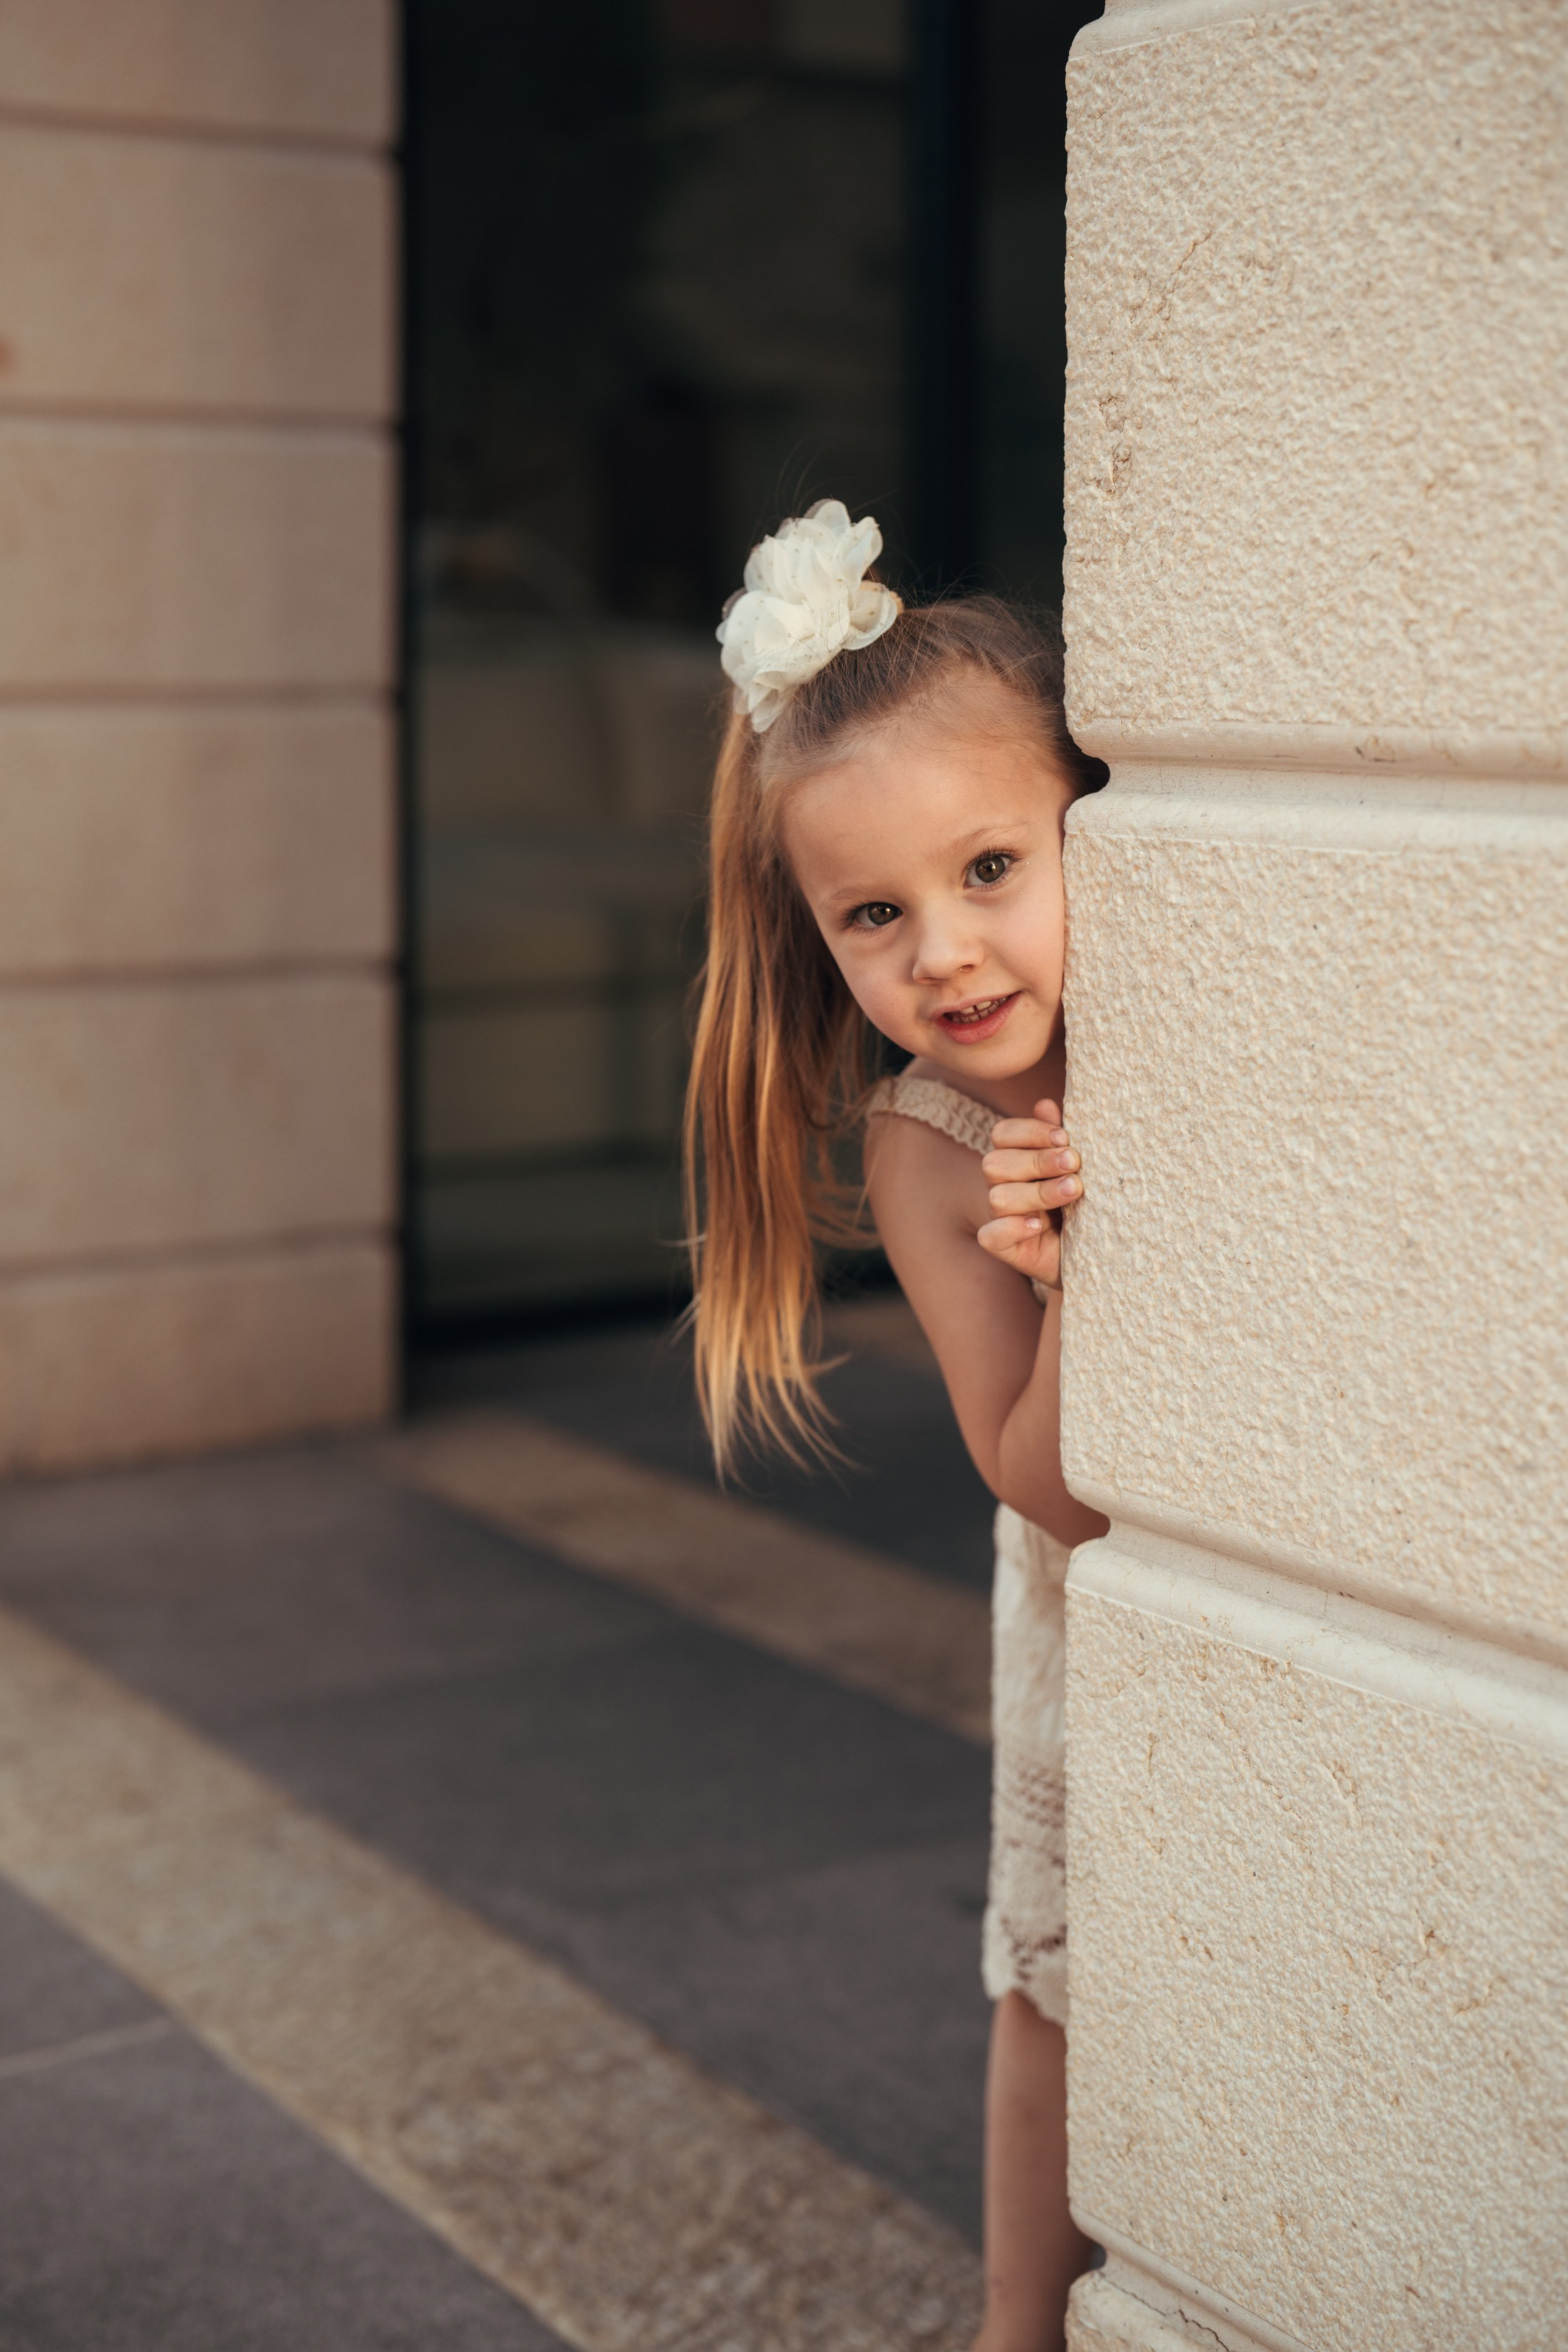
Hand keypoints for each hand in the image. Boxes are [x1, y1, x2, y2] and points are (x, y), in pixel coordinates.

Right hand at [976, 1099, 1081, 1289]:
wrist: (1100, 1249)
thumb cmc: (1087, 1201)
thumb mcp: (1079, 1167)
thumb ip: (1061, 1139)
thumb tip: (1045, 1105)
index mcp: (1016, 1158)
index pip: (1003, 1134)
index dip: (1030, 1131)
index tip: (1064, 1137)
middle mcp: (1003, 1185)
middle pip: (995, 1163)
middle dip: (1038, 1161)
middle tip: (1075, 1163)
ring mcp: (1001, 1218)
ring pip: (997, 1198)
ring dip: (1037, 1192)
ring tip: (1073, 1191)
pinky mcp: (1005, 1248)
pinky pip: (990, 1237)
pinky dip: (1012, 1228)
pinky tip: (1039, 1225)